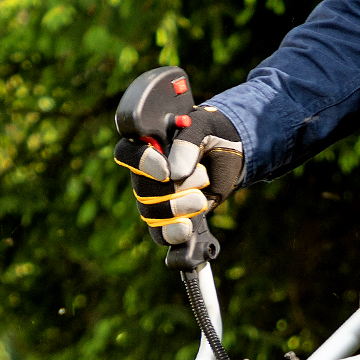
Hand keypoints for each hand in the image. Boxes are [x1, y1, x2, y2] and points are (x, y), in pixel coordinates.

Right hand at [114, 101, 242, 250]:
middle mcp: (146, 172)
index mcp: (148, 143)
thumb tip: (175, 173)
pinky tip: (186, 227)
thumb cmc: (215, 134)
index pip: (127, 154)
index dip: (142, 163)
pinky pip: (160, 233)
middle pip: (141, 190)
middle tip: (200, 179)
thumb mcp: (206, 126)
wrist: (232, 156)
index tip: (166, 172)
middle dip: (172, 190)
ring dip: (179, 208)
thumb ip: (188, 142)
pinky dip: (173, 232)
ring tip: (201, 198)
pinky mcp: (169, 219)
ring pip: (151, 213)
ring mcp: (156, 198)